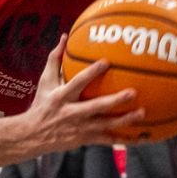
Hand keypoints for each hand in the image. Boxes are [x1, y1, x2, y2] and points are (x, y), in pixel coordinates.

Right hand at [27, 53, 144, 150]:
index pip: (78, 82)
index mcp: (62, 97)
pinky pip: (109, 140)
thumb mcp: (45, 82)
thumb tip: (65, 37)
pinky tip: (142, 137)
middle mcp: (72, 113)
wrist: (34, 135)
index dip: (91, 73)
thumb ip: (55, 59)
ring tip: (143, 113)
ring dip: (125, 120)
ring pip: (106, 125)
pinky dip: (125, 140)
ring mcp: (81, 128)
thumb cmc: (42, 104)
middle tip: (133, 92)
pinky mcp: (87, 139)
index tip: (106, 62)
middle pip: (96, 106)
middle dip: (115, 100)